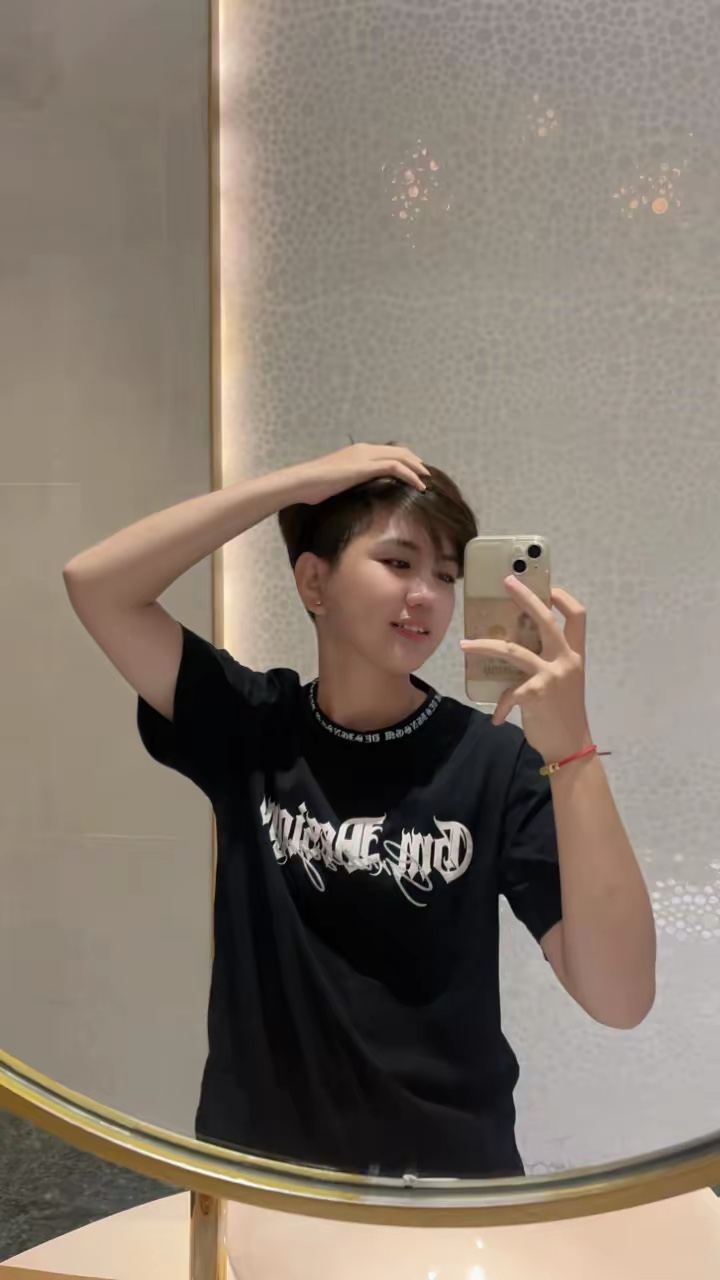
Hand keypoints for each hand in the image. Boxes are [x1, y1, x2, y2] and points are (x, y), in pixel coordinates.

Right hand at [288, 442, 430, 506]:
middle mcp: (364, 449)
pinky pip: (395, 467)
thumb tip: (357, 492)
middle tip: (426, 475)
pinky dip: (410, 475)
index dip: (405, 459)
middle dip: (415, 462)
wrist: (302, 481)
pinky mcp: (365, 467)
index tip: (416, 471)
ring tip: (427, 480)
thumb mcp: (337, 482)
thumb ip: (351, 481)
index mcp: (358, 451)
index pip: (388, 451)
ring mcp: (365, 456)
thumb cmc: (314, 486)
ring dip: (417, 468)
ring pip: (400, 457)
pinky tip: (419, 485)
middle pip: (399, 451)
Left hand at [460, 576, 591, 763]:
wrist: (571, 746)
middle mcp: (566, 660)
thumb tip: (517, 644)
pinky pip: (508, 693)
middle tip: (506, 582)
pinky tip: (495, 717)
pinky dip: (499, 706)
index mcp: (574, 654)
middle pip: (546, 619)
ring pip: (513, 650)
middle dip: (525, 598)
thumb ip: (547, 661)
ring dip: (485, 645)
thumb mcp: (563, 680)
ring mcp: (552, 676)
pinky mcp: (537, 694)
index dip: (563, 598)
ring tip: (464, 645)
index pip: (577, 616)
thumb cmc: (563, 711)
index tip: (547, 587)